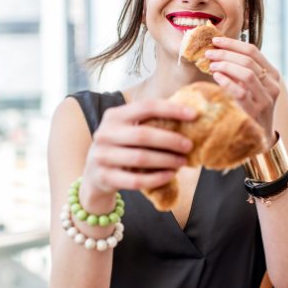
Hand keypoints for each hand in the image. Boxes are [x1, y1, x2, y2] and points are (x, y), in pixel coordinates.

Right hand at [80, 101, 196, 211]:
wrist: (93, 176)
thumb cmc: (120, 148)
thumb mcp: (127, 130)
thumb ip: (149, 122)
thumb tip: (189, 116)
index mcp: (114, 116)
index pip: (145, 106)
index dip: (171, 109)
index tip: (194, 115)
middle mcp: (104, 133)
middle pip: (143, 134)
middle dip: (170, 140)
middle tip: (189, 146)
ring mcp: (102, 156)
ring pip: (140, 158)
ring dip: (166, 160)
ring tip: (182, 162)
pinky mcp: (104, 177)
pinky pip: (135, 180)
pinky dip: (156, 178)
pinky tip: (170, 175)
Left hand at [205, 37, 278, 147]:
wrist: (260, 138)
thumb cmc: (251, 108)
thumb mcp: (253, 88)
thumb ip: (242, 71)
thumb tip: (219, 50)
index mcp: (273, 75)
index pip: (253, 51)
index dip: (233, 43)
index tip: (216, 40)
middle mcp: (272, 86)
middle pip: (248, 60)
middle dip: (226, 53)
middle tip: (209, 53)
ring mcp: (265, 100)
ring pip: (246, 73)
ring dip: (225, 65)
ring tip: (211, 65)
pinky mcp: (255, 112)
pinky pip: (240, 92)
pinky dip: (226, 81)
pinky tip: (216, 76)